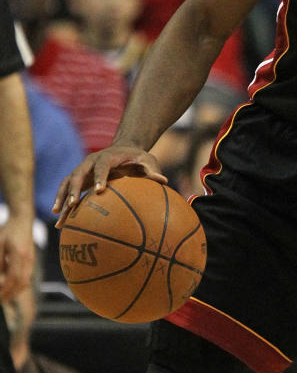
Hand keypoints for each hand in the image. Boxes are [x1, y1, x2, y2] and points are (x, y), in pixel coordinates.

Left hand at [0, 214, 34, 303]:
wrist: (23, 220)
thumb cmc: (8, 230)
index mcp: (19, 255)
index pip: (13, 278)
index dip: (5, 289)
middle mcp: (28, 260)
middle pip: (21, 283)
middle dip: (10, 294)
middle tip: (0, 301)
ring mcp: (31, 261)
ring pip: (26, 282)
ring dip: (16, 292)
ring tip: (5, 298)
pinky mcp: (31, 261)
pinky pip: (27, 277)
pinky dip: (20, 286)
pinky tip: (12, 288)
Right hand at [52, 146, 166, 227]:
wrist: (124, 149)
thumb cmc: (137, 158)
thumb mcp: (147, 160)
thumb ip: (152, 170)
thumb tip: (164, 181)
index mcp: (107, 156)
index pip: (102, 165)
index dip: (100, 177)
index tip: (100, 191)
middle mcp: (90, 162)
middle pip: (78, 174)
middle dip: (75, 188)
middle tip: (73, 204)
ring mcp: (82, 170)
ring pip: (68, 182)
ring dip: (62, 197)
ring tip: (57, 214)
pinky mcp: (79, 180)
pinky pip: (67, 191)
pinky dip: (62, 204)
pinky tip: (59, 222)